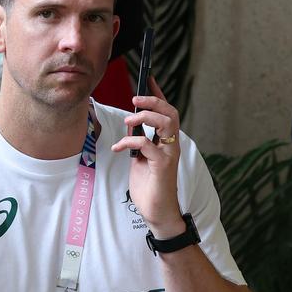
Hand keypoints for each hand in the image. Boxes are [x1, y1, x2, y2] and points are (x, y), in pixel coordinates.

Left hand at [109, 78, 184, 239]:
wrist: (157, 211)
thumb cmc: (149, 186)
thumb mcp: (141, 159)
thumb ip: (139, 142)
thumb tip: (130, 126)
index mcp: (166, 141)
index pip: (166, 112)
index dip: (158, 94)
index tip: (148, 79)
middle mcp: (171, 145)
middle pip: (170, 112)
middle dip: (153, 101)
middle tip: (134, 99)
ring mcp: (169, 154)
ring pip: (166, 123)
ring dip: (145, 117)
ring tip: (129, 121)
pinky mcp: (162, 165)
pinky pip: (148, 145)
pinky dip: (131, 141)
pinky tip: (119, 148)